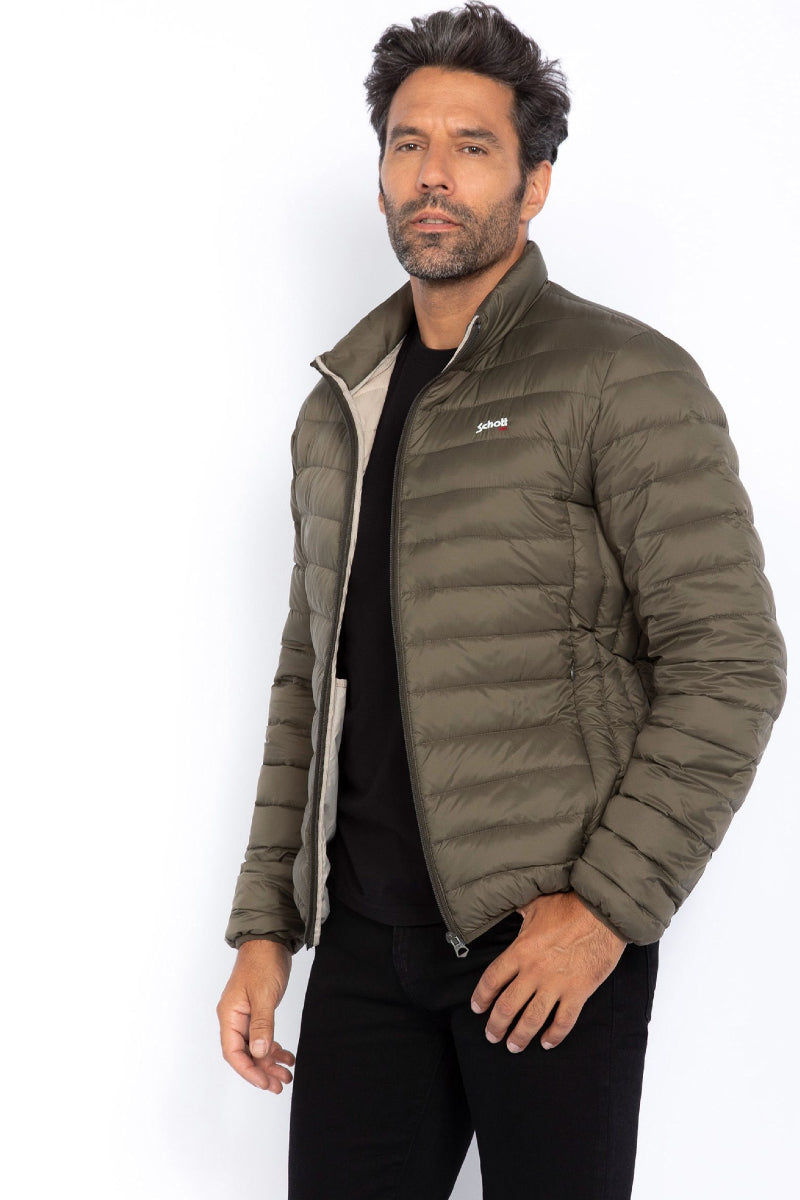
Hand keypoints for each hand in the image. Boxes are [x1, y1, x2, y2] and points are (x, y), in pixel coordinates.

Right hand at [217, 939, 295, 1092]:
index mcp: (229, 1015)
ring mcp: (245, 1016)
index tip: (265, 1083)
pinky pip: (263, 1037)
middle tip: (280, 1085)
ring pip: (255, 1047)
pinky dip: (274, 1048)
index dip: (248, 1071)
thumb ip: (262, 1025)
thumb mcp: (264, 995)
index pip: (233, 1052)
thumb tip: (259, 1054)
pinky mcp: (257, 1012)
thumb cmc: (263, 963)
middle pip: (245, 1054)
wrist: (269, 941)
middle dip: (261, 1071)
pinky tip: (287, 1055)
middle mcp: (234, 1018)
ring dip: (269, 1062)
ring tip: (286, 1075)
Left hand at [470, 890, 626, 1052]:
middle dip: (496, 1025)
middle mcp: (534, 971)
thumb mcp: (536, 904)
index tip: (477, 1008)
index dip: (481, 997)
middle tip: (492, 1036)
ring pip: (532, 1019)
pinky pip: (563, 1022)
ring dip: (520, 1036)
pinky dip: (554, 1036)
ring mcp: (556, 984)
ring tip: (513, 1046)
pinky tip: (547, 1043)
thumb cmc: (569, 905)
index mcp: (520, 950)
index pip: (492, 980)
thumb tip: (506, 904)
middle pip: (507, 1006)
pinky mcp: (578, 992)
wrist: (603, 913)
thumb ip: (518, 911)